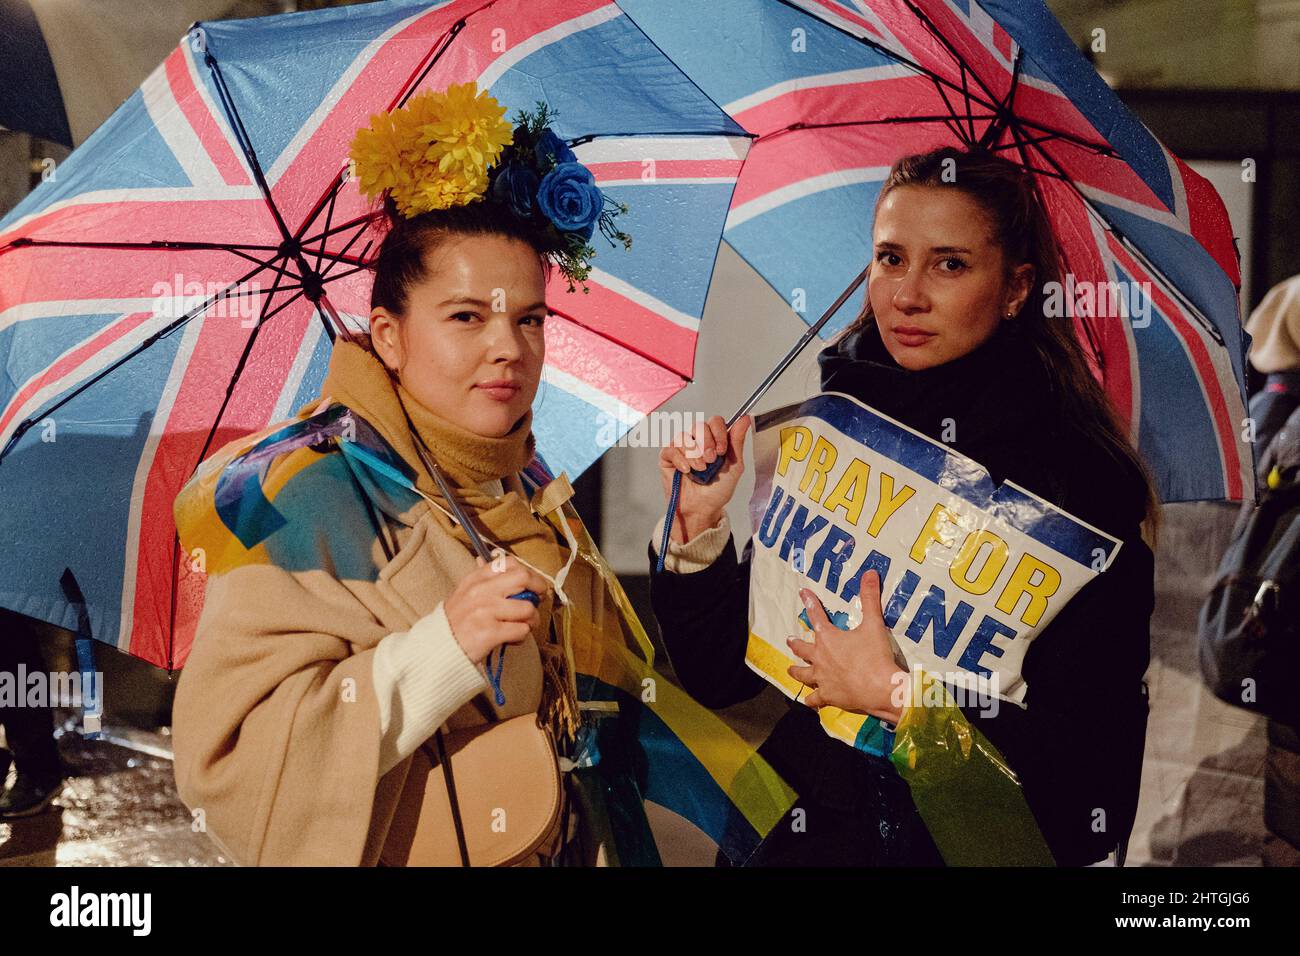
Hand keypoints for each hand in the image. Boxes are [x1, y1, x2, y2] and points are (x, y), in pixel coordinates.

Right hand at [443, 552, 551, 664]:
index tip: (533, 584)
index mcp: (475, 580)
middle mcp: (480, 592)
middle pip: (523, 578)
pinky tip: (511, 639)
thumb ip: (486, 580)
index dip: (528, 573)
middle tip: (537, 601)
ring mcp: (484, 611)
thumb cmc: (455, 623)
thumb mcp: (464, 594)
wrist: (436, 650)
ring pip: (527, 608)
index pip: (509, 563)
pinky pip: (522, 630)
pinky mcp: (489, 633)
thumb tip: (506, 563)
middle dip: (538, 590)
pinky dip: (521, 637)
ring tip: (522, 626)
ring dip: (531, 620)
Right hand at [657, 414, 751, 543]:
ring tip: (700, 470)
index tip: (722, 450)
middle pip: (699, 425)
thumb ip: (737, 442)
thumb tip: (746, 418)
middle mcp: (697, 440)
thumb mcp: (734, 466)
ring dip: (694, 455)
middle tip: (710, 461)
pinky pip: (671, 449)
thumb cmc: (717, 490)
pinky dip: (680, 460)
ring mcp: (681, 448)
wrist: (702, 509)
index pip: (715, 421)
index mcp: (714, 439)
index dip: (718, 432)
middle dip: (707, 443)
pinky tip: (687, 471)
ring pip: (684, 437)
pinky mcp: (668, 457)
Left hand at [786, 570, 908, 721]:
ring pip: (803, 674)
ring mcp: (822, 678)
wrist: (880, 688)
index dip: (810, 603)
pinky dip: (811, 699)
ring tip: (790, 669)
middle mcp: (820, 658)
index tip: (802, 593)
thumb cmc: (875, 655)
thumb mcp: (874, 624)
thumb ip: (870, 598)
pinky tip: (809, 700)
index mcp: (828, 638)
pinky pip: (815, 699)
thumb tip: (870, 572)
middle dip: (796, 643)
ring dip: (796, 670)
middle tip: (789, 639)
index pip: (816, 616)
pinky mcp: (828, 696)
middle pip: (802, 648)